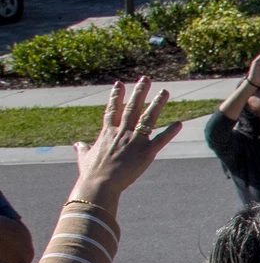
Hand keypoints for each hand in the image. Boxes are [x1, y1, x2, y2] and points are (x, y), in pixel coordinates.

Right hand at [70, 77, 182, 212]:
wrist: (99, 184)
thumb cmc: (90, 173)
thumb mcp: (84, 157)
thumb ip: (82, 148)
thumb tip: (76, 144)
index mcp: (107, 133)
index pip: (112, 110)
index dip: (116, 96)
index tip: (119, 83)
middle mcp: (122, 133)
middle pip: (132, 108)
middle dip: (139, 92)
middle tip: (146, 78)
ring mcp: (134, 141)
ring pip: (148, 118)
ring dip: (157, 104)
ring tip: (164, 91)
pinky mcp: (146, 153)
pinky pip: (160, 140)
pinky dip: (170, 132)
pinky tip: (179, 123)